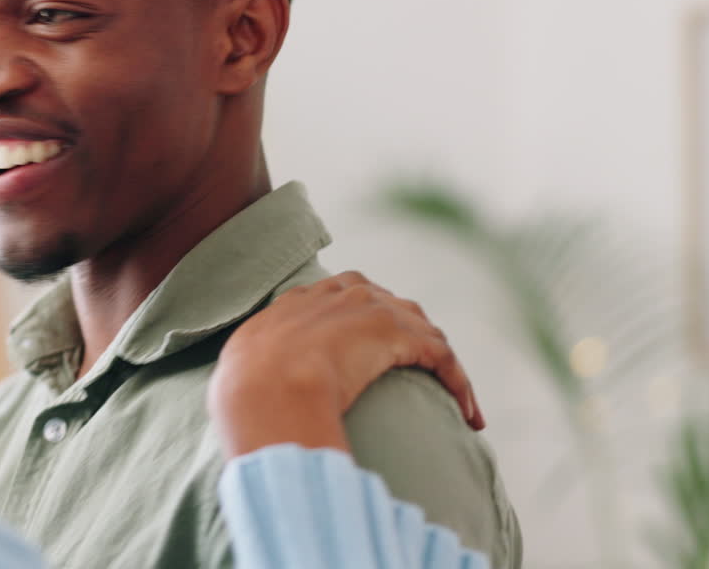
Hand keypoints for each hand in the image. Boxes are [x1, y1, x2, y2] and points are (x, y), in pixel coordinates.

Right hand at [208, 271, 482, 458]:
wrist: (265, 388)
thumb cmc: (243, 395)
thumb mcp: (239, 375)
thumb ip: (250, 375)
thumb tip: (248, 403)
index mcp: (295, 303)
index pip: (337, 295)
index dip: (358, 318)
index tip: (367, 345)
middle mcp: (335, 295)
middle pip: (386, 304)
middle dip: (406, 331)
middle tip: (417, 368)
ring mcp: (370, 309)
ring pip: (421, 331)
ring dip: (441, 364)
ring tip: (457, 401)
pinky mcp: (400, 334)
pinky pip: (441, 357)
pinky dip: (459, 383)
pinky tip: (469, 414)